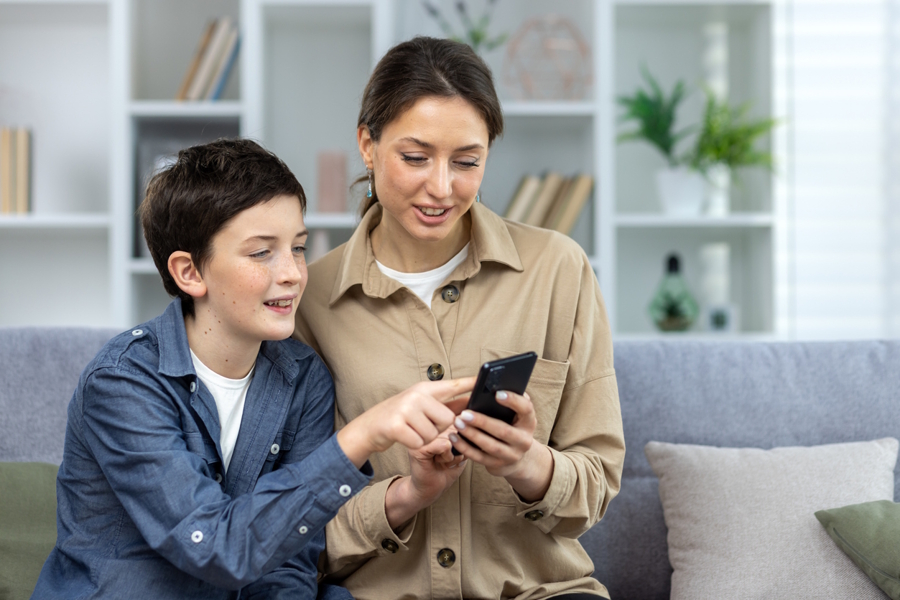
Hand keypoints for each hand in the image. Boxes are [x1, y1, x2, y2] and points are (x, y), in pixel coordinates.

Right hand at [337, 377, 472, 467]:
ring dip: (424, 438)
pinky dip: (414, 444)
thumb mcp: (421, 406)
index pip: (453, 385)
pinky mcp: (396, 425)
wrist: (369, 427)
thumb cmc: (400, 417)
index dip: (470, 383)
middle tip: (422, 425)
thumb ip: (444, 405)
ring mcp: (405, 409)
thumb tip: (469, 403)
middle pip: (447, 419)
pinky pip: (419, 442)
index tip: (485, 378)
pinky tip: (405, 437)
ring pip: (433, 434)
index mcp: (425, 389)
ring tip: (412, 430)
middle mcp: (416, 395)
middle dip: (438, 429)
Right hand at [409, 428, 466, 499]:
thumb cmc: (445, 470)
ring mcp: (421, 435)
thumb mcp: (460, 450)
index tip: (452, 450)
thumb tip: (471, 426)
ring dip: (452, 454)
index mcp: (435, 424)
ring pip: (450, 437)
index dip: (461, 440)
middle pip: (455, 429)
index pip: (458, 422)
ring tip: (442, 461)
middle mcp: (427, 427)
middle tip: (446, 458)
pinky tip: (438, 462)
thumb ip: (464, 436)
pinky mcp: (418, 447)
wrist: (429, 489)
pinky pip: (443, 445)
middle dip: (457, 448)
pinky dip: (446, 457)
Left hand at [449, 391, 553, 501]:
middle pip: (504, 431)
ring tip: (457, 423)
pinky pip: (479, 457)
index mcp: (529, 422)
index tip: (497, 393)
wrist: (517, 457)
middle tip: (464, 413)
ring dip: (472, 435)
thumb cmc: (512, 426)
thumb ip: (510, 401)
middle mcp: (524, 441)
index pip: (526, 409)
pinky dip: (465, 447)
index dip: (513, 401)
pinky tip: (454, 437)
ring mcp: (511, 455)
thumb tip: (497, 384)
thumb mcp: (516, 414)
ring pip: (490, 446)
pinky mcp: (497, 465)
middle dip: (483, 422)